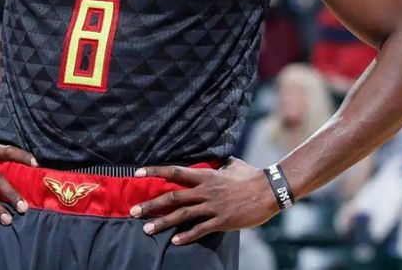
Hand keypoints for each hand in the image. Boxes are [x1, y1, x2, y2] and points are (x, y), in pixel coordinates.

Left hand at [129, 157, 278, 244]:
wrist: (268, 190)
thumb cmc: (249, 174)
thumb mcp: (230, 164)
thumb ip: (216, 164)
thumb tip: (212, 159)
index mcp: (205, 175)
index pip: (175, 171)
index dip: (155, 171)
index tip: (138, 172)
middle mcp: (204, 190)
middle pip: (172, 197)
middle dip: (151, 204)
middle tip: (133, 211)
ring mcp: (212, 207)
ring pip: (182, 215)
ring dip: (162, 223)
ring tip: (146, 229)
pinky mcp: (222, 221)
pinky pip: (200, 230)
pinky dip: (186, 236)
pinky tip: (174, 241)